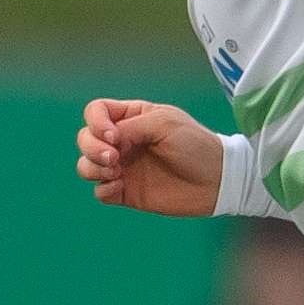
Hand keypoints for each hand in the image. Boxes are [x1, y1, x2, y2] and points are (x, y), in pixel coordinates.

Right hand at [77, 99, 224, 215]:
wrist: (218, 181)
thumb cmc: (196, 146)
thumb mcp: (165, 123)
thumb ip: (131, 126)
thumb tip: (105, 139)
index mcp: (132, 118)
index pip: (96, 112)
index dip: (95, 122)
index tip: (113, 135)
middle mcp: (123, 142)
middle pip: (85, 139)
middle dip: (92, 148)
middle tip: (114, 158)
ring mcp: (124, 167)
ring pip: (86, 165)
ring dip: (92, 167)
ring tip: (116, 172)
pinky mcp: (127, 192)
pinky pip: (100, 192)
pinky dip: (103, 189)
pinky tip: (121, 187)